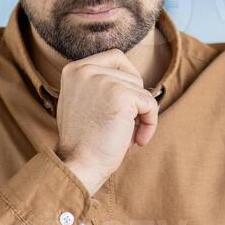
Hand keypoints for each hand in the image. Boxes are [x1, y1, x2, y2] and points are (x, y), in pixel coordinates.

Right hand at [54, 49, 158, 194]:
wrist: (78, 166)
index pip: (116, 58)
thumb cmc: (83, 142)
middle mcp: (85, 69)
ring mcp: (102, 80)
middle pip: (131, 73)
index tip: (122, 108)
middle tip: (125, 123)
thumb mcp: (82, 102)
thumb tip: (133, 77)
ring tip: (125, 134)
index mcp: (74, 69)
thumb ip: (98, 85)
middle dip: (134, 98)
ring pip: (142, 89)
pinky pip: (150, 104)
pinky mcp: (120, 95)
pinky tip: (137, 141)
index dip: (126, 81)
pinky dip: (150, 124)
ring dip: (140, 114)